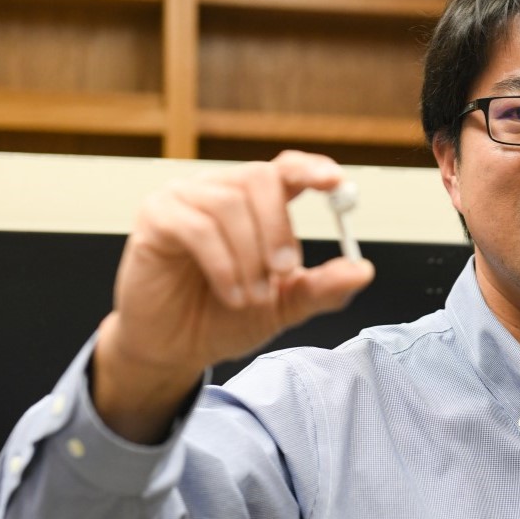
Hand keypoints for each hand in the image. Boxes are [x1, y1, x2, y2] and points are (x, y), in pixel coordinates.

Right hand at [93, 150, 374, 441]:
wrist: (176, 349)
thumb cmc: (226, 319)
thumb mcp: (286, 306)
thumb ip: (323, 288)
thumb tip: (363, 269)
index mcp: (255, 204)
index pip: (286, 169)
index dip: (311, 169)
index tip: (335, 182)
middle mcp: (220, 191)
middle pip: (260, 178)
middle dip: (279, 228)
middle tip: (285, 272)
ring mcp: (184, 199)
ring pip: (229, 204)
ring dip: (249, 257)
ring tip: (250, 296)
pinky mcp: (156, 219)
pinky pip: (197, 228)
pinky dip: (223, 265)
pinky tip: (231, 294)